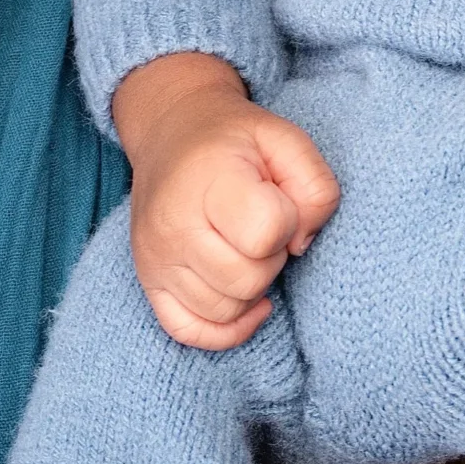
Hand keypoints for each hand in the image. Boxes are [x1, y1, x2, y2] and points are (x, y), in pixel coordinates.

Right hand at [114, 54, 339, 350]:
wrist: (172, 131)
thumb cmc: (235, 140)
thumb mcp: (286, 139)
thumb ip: (315, 188)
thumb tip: (301, 245)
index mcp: (207, 179)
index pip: (265, 233)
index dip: (288, 221)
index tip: (277, 199)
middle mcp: (172, 224)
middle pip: (247, 280)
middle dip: (271, 257)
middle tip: (263, 225)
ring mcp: (155, 258)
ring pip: (224, 311)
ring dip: (250, 287)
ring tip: (245, 247)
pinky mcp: (149, 281)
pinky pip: (190, 332)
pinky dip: (225, 327)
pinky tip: (245, 299)